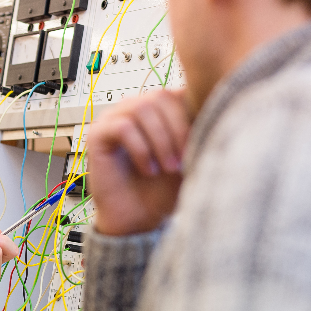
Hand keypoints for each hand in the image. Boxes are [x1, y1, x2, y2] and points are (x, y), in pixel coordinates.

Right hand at [86, 90, 190, 235]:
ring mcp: (112, 119)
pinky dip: (141, 149)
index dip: (192, 114)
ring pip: (141, 108)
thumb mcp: (190, 156)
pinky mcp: (97, 135)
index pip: (177, 91)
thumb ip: (198, 128)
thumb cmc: (162, 190)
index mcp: (157, 109)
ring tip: (167, 167)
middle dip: (177, 129)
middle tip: (183, 159)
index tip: (202, 143)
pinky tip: (147, 169)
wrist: (139, 219)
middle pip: (160, 96)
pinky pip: (122, 127)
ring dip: (160, 140)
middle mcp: (133, 108)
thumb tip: (213, 104)